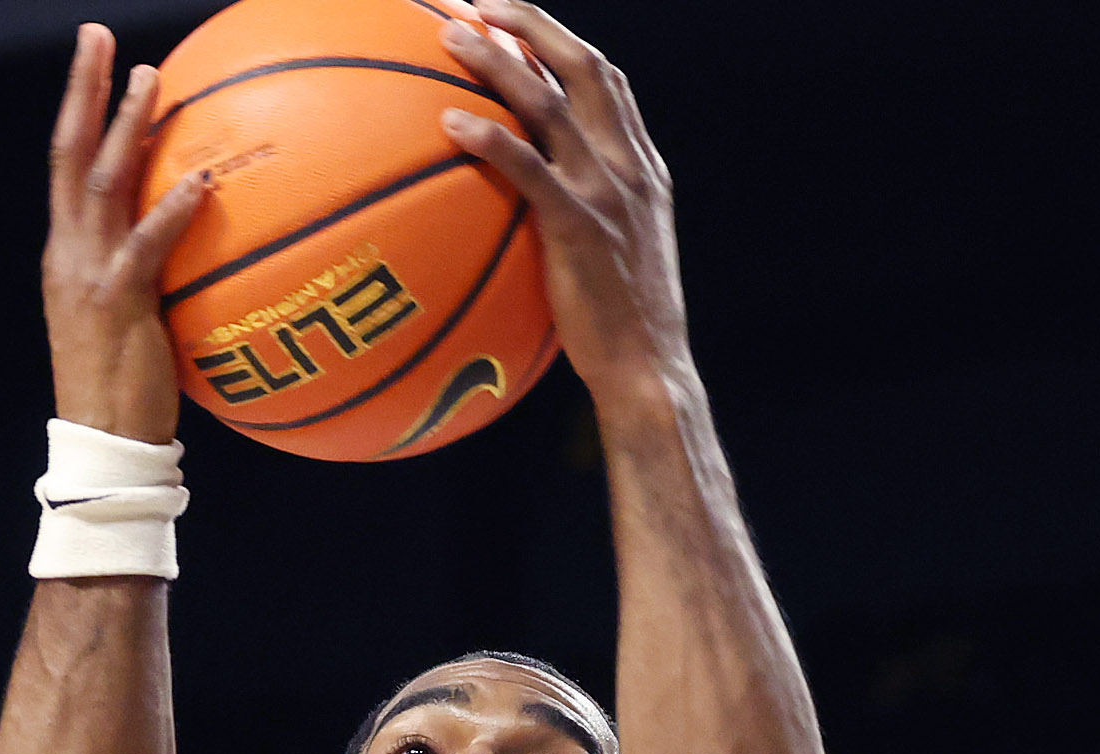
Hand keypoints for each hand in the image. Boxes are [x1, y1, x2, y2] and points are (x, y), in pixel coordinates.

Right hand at [43, 25, 209, 443]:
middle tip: (100, 37)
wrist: (102, 440)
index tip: (93, 57)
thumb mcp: (123, 311)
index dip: (77, 108)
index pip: (66, 164)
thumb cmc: (123, 381)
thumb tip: (178, 225)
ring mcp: (90, 276)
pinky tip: (200, 180)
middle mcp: (69, 253)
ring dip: (127, 128)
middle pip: (70, 155)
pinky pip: (146, 246)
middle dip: (84, 92)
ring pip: (104, 185)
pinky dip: (172, 210)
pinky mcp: (120, 305)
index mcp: (66, 252)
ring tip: (151, 81)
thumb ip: (140, 264)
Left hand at [437, 0, 690, 403]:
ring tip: (449, 36)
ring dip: (497, 61)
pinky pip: (529, 169)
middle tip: (479, 4)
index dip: (559, 41)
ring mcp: (608, 194)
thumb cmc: (620, 326)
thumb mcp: (617, 252)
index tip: (514, 20)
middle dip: (531, 24)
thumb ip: (588, 211)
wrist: (650, 371)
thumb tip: (531, 199)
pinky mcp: (580, 227)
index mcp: (642, 167)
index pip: (607, 80)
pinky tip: (450, 124)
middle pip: (584, 66)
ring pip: (551, 102)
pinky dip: (491, 137)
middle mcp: (630, 167)